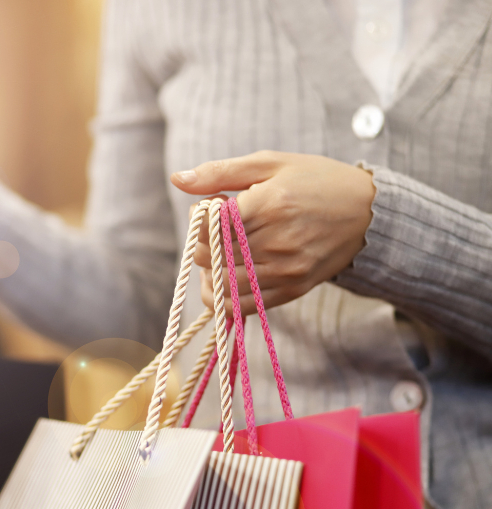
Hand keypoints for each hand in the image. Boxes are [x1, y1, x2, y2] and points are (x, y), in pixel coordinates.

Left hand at [171, 150, 375, 313]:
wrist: (368, 212)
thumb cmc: (314, 180)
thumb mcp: (270, 163)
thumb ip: (220, 172)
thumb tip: (178, 179)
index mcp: (270, 204)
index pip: (210, 225)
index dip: (201, 217)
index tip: (213, 207)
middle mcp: (278, 241)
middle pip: (210, 255)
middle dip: (204, 242)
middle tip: (219, 229)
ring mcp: (286, 270)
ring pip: (222, 284)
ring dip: (209, 271)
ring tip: (221, 253)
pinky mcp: (293, 290)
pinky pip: (243, 306)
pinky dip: (224, 296)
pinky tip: (226, 276)